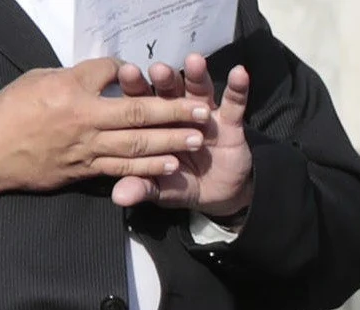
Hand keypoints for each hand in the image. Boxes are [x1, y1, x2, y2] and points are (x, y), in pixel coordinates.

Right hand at [0, 59, 211, 207]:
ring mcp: (86, 147)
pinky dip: (148, 168)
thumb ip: (73, 78)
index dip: (130, 71)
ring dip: (170, 141)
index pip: (110, 72)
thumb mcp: (37, 80)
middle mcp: (83, 118)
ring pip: (136, 144)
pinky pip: (122, 169)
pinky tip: (171, 165)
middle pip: (137, 112)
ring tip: (197, 137)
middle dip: (174, 110)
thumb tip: (100, 76)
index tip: (145, 71)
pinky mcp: (84, 170)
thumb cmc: (6, 111)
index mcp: (69, 88)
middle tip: (202, 109)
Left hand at [112, 56, 254, 218]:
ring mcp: (204, 114)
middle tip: (158, 69)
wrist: (218, 195)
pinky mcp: (230, 122)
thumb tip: (119, 197)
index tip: (127, 73)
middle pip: (168, 89)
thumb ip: (142, 187)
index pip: (140, 102)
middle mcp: (176, 112)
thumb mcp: (161, 189)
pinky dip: (238, 88)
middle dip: (164, 78)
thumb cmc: (181, 184)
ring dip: (197, 75)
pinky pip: (235, 103)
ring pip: (199, 90)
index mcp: (153, 124)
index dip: (133, 87)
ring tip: (194, 62)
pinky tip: (239, 73)